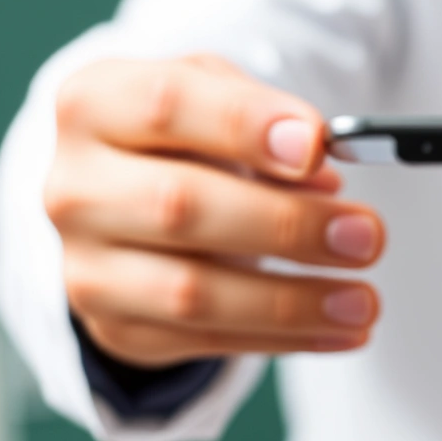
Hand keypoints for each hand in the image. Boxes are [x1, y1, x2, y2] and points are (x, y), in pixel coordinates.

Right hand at [45, 55, 385, 367]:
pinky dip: (285, 339)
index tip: (315, 146)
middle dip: (287, 224)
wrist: (118, 202)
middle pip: (181, 206)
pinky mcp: (116, 328)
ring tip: (364, 301)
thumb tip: (319, 168)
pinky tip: (341, 329)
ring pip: (193, 293)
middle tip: (366, 235)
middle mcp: (76, 187)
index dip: (245, 125)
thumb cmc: (179, 139)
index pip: (167, 106)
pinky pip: (206, 342)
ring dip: (292, 301)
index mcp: (95, 106)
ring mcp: (87, 267)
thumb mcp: (214, 98)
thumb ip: (263, 116)